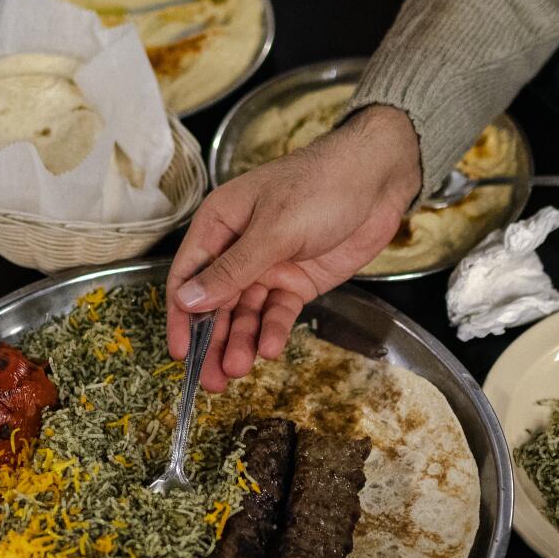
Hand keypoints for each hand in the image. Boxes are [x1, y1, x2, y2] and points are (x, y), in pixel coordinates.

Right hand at [170, 105, 421, 389]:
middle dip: (212, 340)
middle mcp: (238, 249)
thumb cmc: (320, 186)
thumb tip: (187, 301)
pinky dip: (273, 330)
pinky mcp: (297, 282)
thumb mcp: (273, 230)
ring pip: (246, 313)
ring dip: (241, 341)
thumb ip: (233, 270)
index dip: (181, 315)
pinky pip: (278, 311)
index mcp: (220, 225)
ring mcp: (269, 267)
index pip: (188, 275)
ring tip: (239, 370)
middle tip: (210, 379)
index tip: (179, 352)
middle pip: (216, 303)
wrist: (379, 178)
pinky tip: (271, 348)